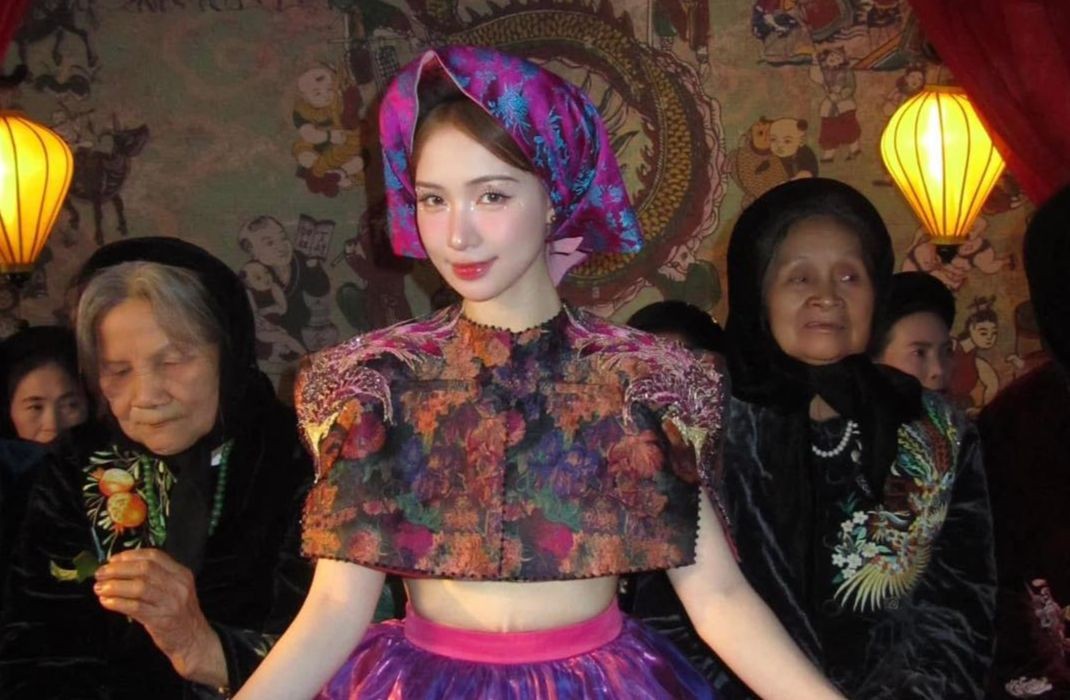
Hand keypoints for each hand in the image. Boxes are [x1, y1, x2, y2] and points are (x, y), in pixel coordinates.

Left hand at [94, 548, 226, 686]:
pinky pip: (135, 608)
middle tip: (100, 573)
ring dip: (115, 586)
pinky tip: (106, 602)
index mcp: (181, 573)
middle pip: (144, 569)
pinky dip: (117, 602)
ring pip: (139, 587)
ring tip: (99, 588)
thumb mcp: (175, 590)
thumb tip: (121, 569)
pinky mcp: (161, 620)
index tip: (112, 560)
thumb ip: (156, 578)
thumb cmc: (179, 614)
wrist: (194, 641)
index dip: (130, 556)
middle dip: (118, 569)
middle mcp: (178, 585)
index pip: (154, 556)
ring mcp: (171, 602)